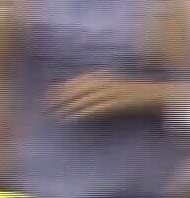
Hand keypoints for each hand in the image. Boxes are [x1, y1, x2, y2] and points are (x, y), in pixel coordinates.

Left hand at [47, 72, 169, 120]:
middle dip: (58, 99)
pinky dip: (83, 114)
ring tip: (55, 117)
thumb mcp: (109, 87)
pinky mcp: (118, 103)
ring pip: (83, 99)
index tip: (44, 99)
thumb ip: (92, 89)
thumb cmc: (129, 93)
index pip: (72, 82)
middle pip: (74, 90)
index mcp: (100, 77)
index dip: (57, 90)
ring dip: (68, 108)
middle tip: (44, 109)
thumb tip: (70, 96)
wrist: (154, 95)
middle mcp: (103, 82)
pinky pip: (97, 108)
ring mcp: (111, 92)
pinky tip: (73, 120)